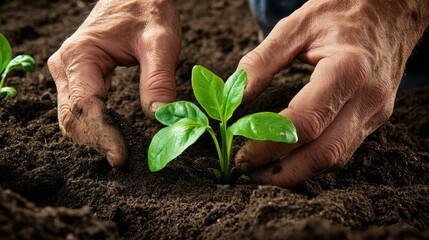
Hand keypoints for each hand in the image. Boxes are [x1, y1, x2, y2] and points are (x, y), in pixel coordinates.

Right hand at [48, 0, 180, 166]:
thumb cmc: (146, 8)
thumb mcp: (160, 41)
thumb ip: (158, 79)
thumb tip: (160, 118)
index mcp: (81, 55)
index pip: (85, 106)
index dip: (102, 135)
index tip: (121, 158)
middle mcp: (67, 66)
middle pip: (72, 117)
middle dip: (97, 141)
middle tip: (125, 160)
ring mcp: (69, 73)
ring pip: (72, 117)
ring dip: (95, 137)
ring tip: (122, 151)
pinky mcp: (79, 77)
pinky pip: (81, 108)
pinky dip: (96, 126)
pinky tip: (116, 135)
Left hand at [235, 0, 428, 186]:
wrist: (391, 10)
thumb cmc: (343, 11)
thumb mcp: (296, 26)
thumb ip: (262, 61)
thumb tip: (235, 96)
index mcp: (348, 70)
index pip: (306, 123)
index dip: (270, 144)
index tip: (241, 154)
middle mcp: (367, 98)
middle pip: (324, 153)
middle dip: (282, 172)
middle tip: (247, 173)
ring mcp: (375, 111)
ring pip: (336, 158)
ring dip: (296, 172)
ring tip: (262, 171)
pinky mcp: (374, 117)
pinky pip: (342, 149)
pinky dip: (312, 160)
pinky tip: (288, 158)